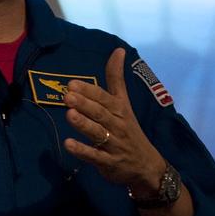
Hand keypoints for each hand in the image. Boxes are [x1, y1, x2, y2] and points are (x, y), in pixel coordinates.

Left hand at [62, 48, 162, 188]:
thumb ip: (116, 79)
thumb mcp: (124, 104)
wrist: (146, 165)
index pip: (104, 98)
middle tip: (67, 95)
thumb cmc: (129, 130)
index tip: (72, 84)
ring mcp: (113, 144)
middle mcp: (117, 125)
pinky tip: (68, 144)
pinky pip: (95, 156)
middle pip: (100, 113)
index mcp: (120, 110)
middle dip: (84, 104)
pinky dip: (82, 151)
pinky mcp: (108, 163)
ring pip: (98, 133)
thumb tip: (118, 50)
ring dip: (84, 124)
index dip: (89, 91)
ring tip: (69, 114)